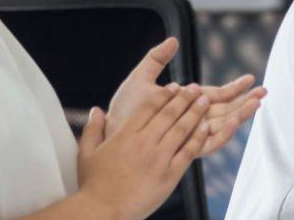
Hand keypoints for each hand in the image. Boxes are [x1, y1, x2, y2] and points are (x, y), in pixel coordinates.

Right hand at [76, 84, 211, 219]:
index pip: (148, 107)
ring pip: (182, 129)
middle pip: (169, 114)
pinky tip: (206, 127)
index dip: (163, 95)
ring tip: (205, 101)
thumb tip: (96, 110)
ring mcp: (159, 159)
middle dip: (184, 98)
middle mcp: (143, 144)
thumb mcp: (87, 154)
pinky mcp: (170, 175)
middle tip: (194, 88)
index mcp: (124, 136)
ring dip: (195, 113)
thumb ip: (93, 129)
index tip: (173, 86)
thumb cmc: (93, 184)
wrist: (103, 211)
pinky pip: (188, 152)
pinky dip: (198, 138)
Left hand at [107, 38, 267, 155]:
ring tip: (257, 104)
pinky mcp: (184, 148)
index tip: (251, 79)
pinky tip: (234, 122)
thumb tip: (173, 40)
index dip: (235, 88)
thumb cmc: (123, 110)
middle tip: (265, 92)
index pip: (218, 96)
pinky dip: (224, 133)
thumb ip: (157, 59)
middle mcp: (192, 120)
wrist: (111, 131)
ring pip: (223, 126)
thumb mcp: (140, 79)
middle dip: (246, 101)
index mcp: (187, 104)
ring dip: (240, 115)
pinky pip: (209, 143)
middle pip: (226, 111)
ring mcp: (190, 134)